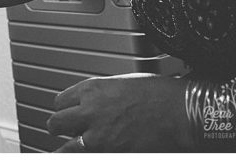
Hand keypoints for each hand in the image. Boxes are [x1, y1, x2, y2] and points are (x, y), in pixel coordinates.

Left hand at [51, 72, 188, 148]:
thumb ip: (103, 95)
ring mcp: (98, 138)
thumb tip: (95, 102)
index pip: (61, 101)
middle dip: (57, 128)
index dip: (63, 108)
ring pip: (67, 148)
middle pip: (57, 123)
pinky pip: (87, 157)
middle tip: (57, 131)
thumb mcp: (123, 83)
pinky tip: (85, 154)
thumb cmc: (159, 94)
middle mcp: (90, 113)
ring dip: (65, 149)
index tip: (64, 112)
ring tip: (61, 152)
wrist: (178, 113)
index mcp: (93, 90)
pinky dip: (85, 155)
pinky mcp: (110, 154)